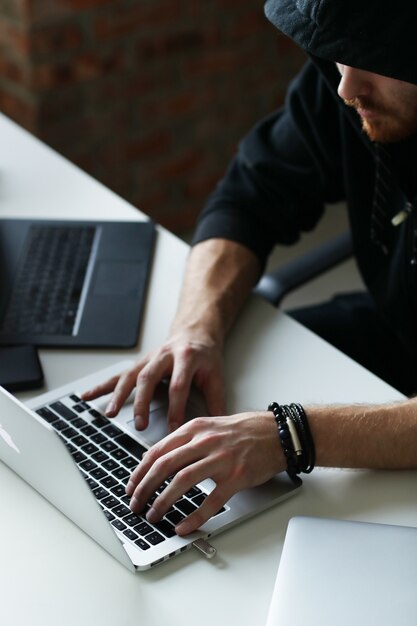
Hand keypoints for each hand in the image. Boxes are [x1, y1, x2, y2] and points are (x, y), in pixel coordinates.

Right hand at [82, 330, 225, 431]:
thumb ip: (216, 401)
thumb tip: (218, 427)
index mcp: (186, 357)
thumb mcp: (216, 375)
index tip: (173, 429)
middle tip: (140, 424)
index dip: (176, 408)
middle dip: (142, 403)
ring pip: (130, 376)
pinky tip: (87, 396)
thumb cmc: (206, 356)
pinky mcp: (139, 364)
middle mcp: (164, 355)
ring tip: (109, 414)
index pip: (178, 385)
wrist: (194, 333)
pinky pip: (118, 376)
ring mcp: (148, 358)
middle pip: (149, 378)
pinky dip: (102, 386)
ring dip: (118, 396)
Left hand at [126, 411, 284, 534]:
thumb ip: (185, 441)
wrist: (276, 433)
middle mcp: (205, 442)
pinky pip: (211, 501)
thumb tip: (158, 460)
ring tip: (154, 515)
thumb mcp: (209, 427)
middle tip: (135, 504)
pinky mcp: (236, 477)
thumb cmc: (243, 431)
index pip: (158, 451)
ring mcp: (221, 459)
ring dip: (163, 501)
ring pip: (182, 481)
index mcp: (195, 429)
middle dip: (144, 488)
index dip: (139, 472)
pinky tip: (183, 526)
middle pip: (164, 466)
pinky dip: (194, 516)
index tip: (130, 486)